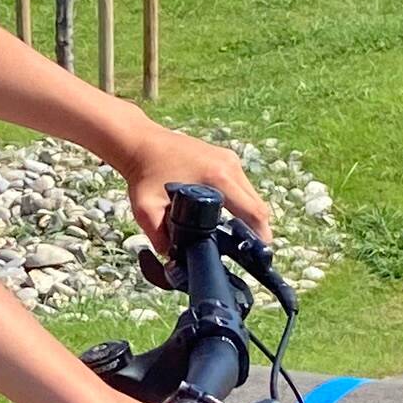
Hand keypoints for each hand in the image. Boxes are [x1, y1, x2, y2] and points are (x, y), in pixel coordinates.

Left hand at [117, 124, 269, 248]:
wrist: (141, 142)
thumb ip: (159, 237)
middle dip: (258, 228)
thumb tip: (173, 259)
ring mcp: (229, 158)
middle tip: (251, 251)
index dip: (260, 235)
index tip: (261, 253)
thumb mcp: (146, 209)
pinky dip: (242, 202)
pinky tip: (231, 215)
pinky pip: (242, 185)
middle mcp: (229, 165)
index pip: (252, 211)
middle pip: (258, 204)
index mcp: (217, 177)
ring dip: (250, 215)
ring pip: (252, 194)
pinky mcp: (225, 157)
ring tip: (242, 237)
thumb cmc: (143, 173)